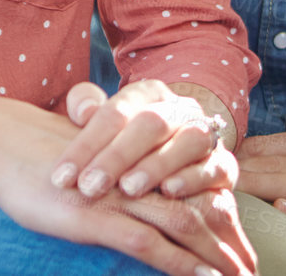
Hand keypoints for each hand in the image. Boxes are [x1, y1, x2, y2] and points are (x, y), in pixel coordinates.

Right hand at [0, 96, 255, 275]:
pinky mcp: (96, 216)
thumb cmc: (38, 157)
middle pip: (199, 207)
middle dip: (230, 241)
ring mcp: (118, 194)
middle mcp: (136, 174)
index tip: (242, 248)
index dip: (223, 220)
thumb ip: (114, 177)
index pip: (192, 190)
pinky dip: (182, 263)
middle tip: (253, 270)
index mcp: (137, 160)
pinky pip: (149, 243)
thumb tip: (132, 196)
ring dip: (218, 255)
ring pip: (185, 224)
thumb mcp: (86, 163)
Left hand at [53, 79, 236, 200]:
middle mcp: (179, 109)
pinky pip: (216, 167)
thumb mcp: (103, 121)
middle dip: (116, 157)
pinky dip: (193, 179)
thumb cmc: (126, 141)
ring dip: (156, 165)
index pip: (112, 113)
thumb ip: (85, 105)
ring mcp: (206, 134)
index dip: (84, 146)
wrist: (180, 151)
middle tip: (89, 187)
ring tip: (129, 188)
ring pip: (187, 142)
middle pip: (150, 124)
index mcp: (146, 93)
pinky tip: (170, 192)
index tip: (60, 177)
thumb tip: (82, 111)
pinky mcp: (225, 164)